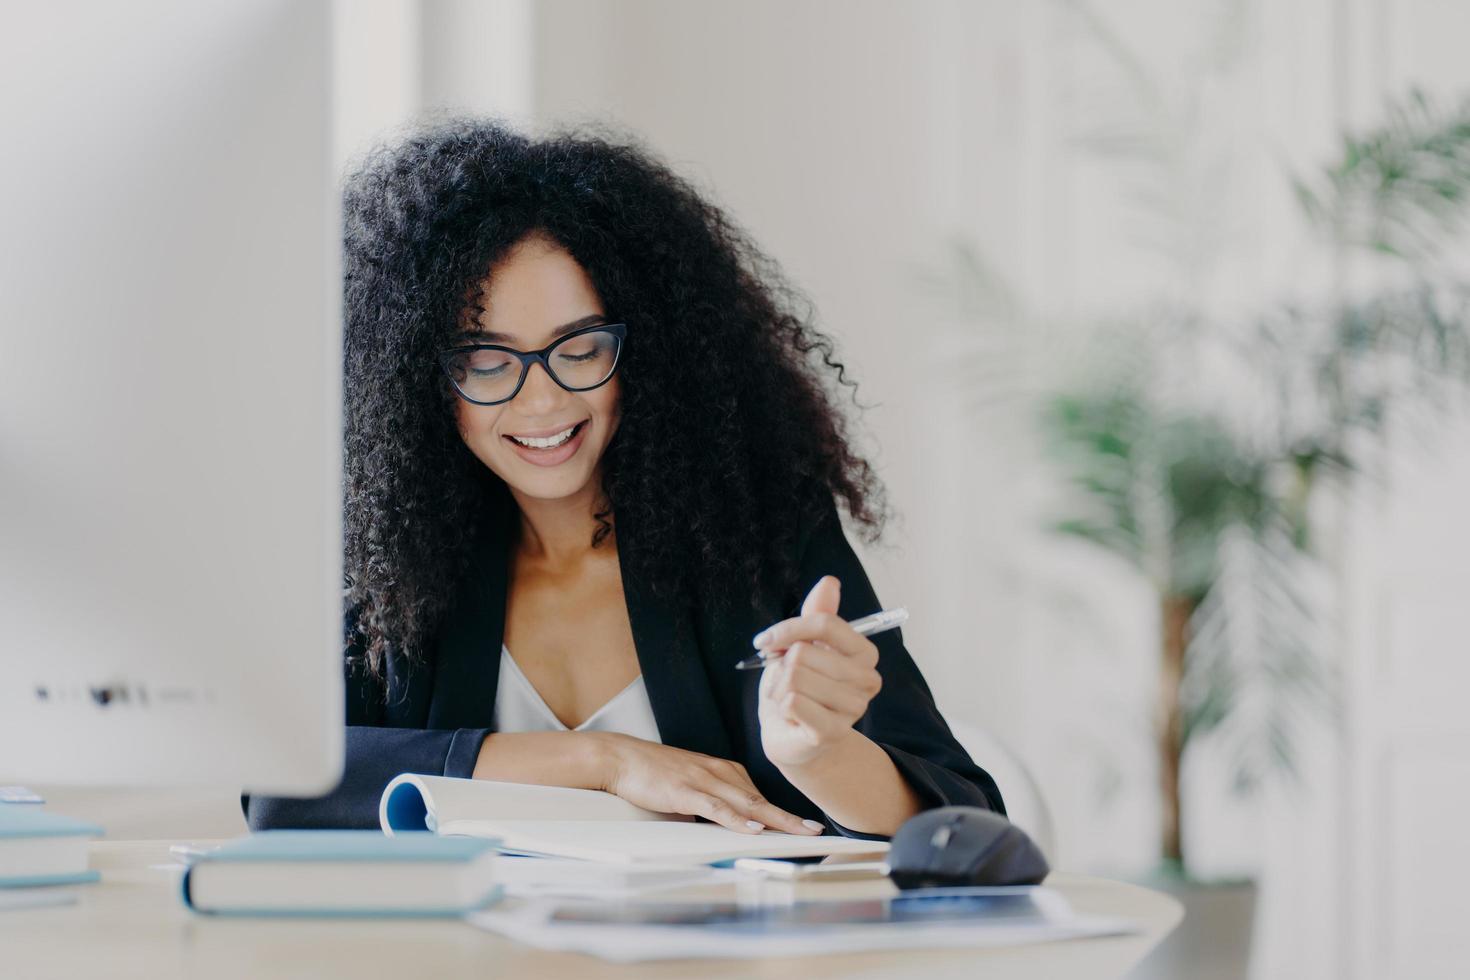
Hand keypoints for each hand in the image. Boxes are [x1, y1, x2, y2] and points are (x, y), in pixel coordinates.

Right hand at [591, 732, 822, 835]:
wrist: (621, 757)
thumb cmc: (654, 773)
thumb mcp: (692, 786)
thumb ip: (713, 803)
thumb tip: (732, 826)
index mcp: (723, 771)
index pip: (760, 796)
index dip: (784, 812)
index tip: (807, 826)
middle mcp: (719, 773)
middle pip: (761, 799)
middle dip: (790, 818)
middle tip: (816, 831)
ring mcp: (702, 780)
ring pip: (746, 803)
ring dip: (775, 819)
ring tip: (798, 832)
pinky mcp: (684, 790)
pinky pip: (715, 807)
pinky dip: (736, 819)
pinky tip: (752, 828)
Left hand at [755, 575, 882, 768]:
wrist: (792, 735)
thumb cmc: (801, 686)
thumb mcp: (806, 645)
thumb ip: (818, 614)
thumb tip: (830, 582)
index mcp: (865, 654)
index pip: (825, 624)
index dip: (789, 628)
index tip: (767, 640)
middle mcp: (867, 681)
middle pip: (804, 652)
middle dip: (780, 664)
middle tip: (782, 679)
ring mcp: (853, 709)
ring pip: (795, 676)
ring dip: (778, 686)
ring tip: (786, 697)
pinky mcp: (832, 733)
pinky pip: (792, 701)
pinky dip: (779, 705)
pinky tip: (788, 714)